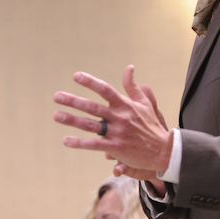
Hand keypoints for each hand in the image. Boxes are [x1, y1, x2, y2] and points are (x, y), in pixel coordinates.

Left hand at [53, 65, 171, 176]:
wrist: (163, 151)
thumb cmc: (152, 126)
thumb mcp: (145, 103)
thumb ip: (133, 86)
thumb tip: (129, 68)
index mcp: (125, 105)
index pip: (105, 90)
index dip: (90, 82)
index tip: (76, 76)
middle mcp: (119, 117)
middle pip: (92, 107)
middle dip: (73, 101)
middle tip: (57, 96)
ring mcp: (117, 133)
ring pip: (90, 125)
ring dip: (72, 120)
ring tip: (56, 115)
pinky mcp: (116, 148)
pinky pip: (94, 145)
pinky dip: (79, 143)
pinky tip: (66, 140)